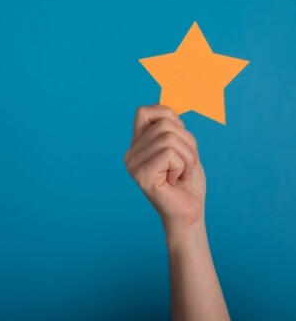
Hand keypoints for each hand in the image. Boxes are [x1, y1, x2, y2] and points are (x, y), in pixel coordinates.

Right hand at [124, 105, 204, 232]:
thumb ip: (172, 128)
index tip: (180, 136)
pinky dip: (183, 165)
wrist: (189, 213)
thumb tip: (169, 108)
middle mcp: (130, 153)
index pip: (144, 111)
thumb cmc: (187, 181)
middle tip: (186, 163)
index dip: (167, 115)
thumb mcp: (183, 147)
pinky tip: (176, 180)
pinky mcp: (142, 176)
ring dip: (187, 156)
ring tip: (182, 172)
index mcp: (137, 144)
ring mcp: (133, 165)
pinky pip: (170, 154)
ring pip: (169, 138)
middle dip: (188, 142)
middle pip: (165, 124)